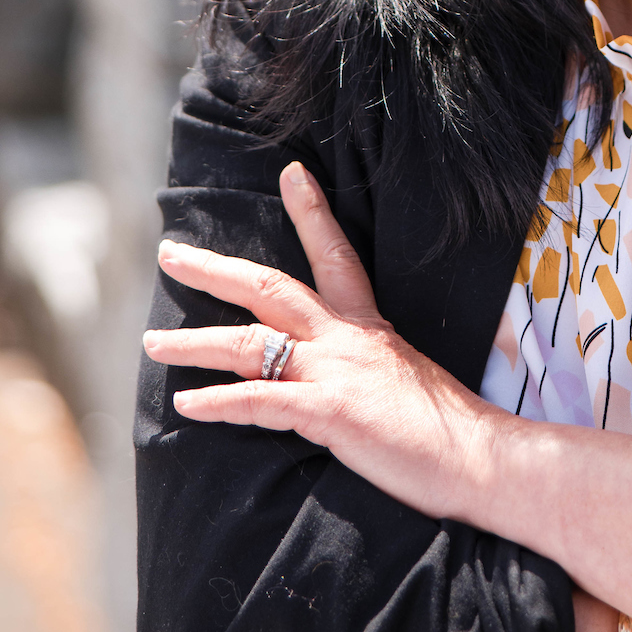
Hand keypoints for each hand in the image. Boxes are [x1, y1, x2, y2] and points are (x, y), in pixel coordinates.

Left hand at [143, 164, 492, 521]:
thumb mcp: (403, 380)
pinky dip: (219, 402)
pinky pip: (259, 401)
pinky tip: (186, 405)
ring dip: (194, 341)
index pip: (336, 255)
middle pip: (270, 287)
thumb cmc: (447, 430)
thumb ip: (367, 368)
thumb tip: (346, 379)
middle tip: (170, 253)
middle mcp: (347, 339)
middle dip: (215, 268)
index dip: (312, 213)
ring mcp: (336, 371)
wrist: (479, 457)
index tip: (291, 174)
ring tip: (152, 342)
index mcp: (367, 327)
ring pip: (250, 341)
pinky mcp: (330, 411)